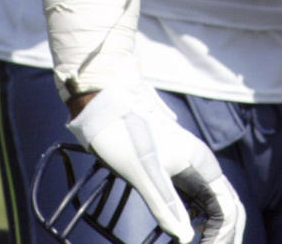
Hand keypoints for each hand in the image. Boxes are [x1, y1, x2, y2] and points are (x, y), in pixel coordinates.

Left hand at [68, 80, 243, 243]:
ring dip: (215, 228)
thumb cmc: (121, 131)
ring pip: (214, 204)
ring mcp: (190, 165)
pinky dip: (201, 219)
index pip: (228, 209)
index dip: (222, 235)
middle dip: (223, 235)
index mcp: (201, 162)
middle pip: (227, 208)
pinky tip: (191, 232)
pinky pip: (198, 198)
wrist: (104, 103)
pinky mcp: (176, 168)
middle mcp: (201, 164)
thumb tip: (185, 238)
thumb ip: (164, 203)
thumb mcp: (141, 170)